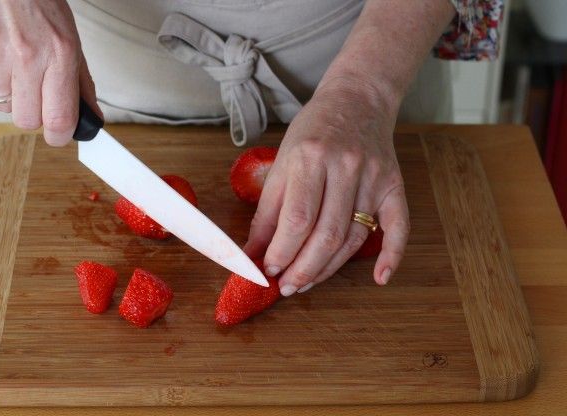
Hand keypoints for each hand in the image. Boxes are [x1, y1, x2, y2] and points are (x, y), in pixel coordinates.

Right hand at [0, 0, 100, 144]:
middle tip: (40, 94)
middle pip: (28, 122)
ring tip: (18, 66)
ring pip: (4, 107)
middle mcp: (25, 59)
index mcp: (58, 54)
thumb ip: (82, 83)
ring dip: (14, 95)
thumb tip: (92, 118)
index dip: (61, 135)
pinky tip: (0, 58)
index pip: (60, 120)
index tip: (62, 134)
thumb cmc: (37, 1)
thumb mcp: (71, 38)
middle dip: (36, 115)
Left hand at [244, 78, 409, 295]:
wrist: (357, 100)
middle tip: (286, 287)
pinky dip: (392, 256)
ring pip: (354, 237)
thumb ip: (268, 210)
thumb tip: (253, 253)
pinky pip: (399, 226)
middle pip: (327, 234)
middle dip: (303, 269)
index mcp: (311, 157)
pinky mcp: (394, 185)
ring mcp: (374, 176)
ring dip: (329, 268)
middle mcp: (346, 166)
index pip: (297, 218)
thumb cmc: (312, 131)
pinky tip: (379, 279)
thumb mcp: (282, 162)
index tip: (268, 271)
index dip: (282, 252)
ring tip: (306, 283)